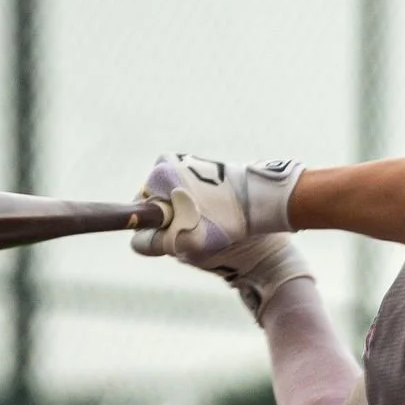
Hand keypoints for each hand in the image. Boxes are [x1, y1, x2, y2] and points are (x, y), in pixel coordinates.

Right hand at [132, 154, 304, 260]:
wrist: (267, 202)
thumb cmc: (226, 222)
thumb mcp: (185, 241)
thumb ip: (153, 242)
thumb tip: (138, 240)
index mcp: (160, 171)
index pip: (140, 209)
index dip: (156, 228)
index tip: (180, 231)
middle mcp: (171, 162)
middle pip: (159, 206)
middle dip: (173, 222)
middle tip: (200, 230)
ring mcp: (190, 165)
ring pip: (177, 204)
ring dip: (190, 218)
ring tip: (216, 221)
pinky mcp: (207, 171)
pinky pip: (193, 198)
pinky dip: (204, 209)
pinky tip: (222, 215)